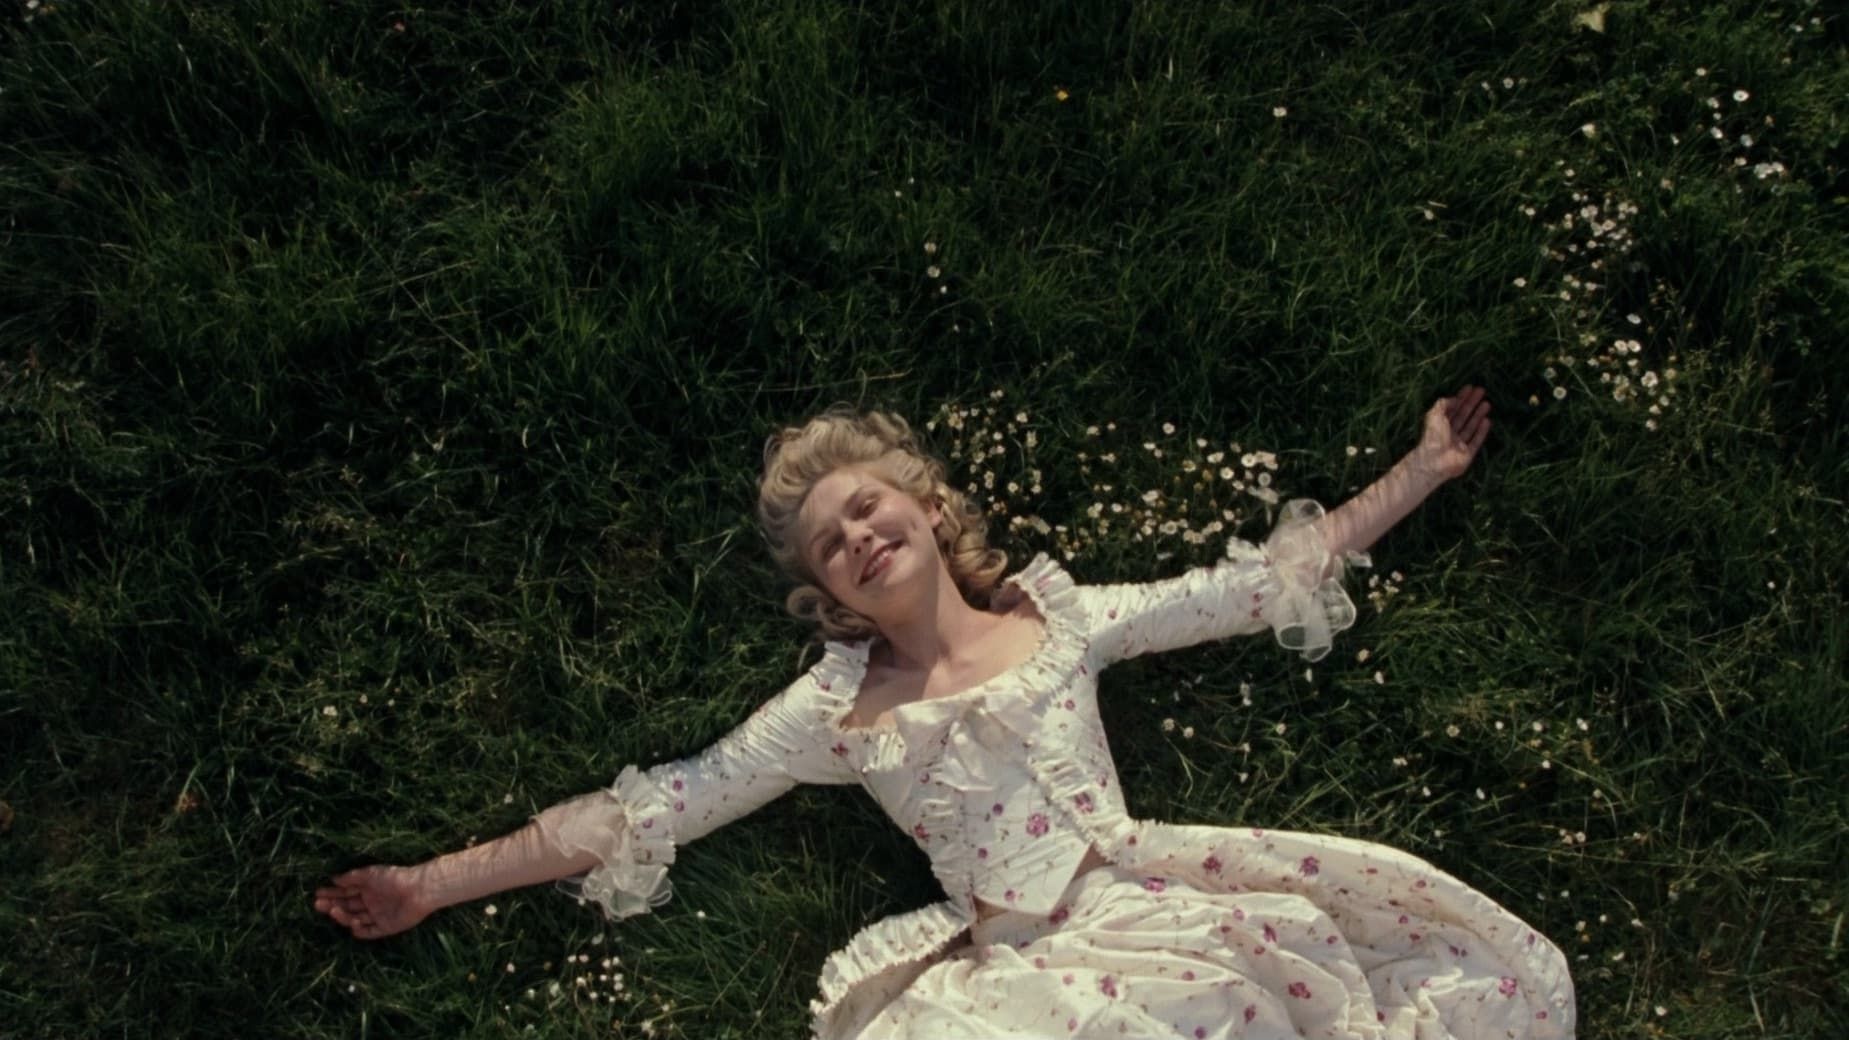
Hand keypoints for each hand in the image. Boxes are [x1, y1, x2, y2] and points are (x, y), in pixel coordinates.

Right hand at [314, 864, 430, 939]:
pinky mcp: (387, 927)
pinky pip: (370, 932)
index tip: (317, 894)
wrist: (418, 889)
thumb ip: (351, 878)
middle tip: (318, 904)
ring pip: (356, 919)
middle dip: (332, 905)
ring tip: (334, 910)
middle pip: (348, 906)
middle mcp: (372, 902)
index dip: (332, 893)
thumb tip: (333, 879)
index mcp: (368, 888)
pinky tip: (353, 925)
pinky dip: (360, 930)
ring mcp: (379, 915)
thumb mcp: (370, 874)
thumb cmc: (394, 877)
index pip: (346, 892)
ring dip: (343, 916)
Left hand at [1410, 385, 1490, 482]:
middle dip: (1472, 403)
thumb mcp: (1434, 415)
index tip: (1470, 387)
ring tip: (1487, 403)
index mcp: (1439, 424)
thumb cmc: (1433, 436)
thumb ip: (1443, 404)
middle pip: (1463, 415)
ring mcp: (1459, 444)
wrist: (1434, 461)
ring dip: (1478, 415)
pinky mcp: (1467, 454)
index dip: (1461, 397)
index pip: (1452, 408)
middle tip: (1482, 391)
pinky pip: (1476, 441)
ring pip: (1470, 427)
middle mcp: (1449, 434)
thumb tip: (1453, 398)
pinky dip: (1482, 431)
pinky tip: (1488, 420)